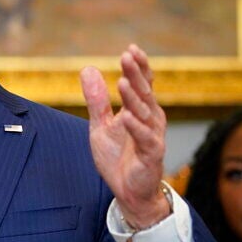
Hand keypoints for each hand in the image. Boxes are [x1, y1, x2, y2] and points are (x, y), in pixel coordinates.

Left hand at [80, 44, 169, 228]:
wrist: (128, 191)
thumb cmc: (118, 157)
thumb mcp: (100, 125)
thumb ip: (96, 100)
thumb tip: (87, 69)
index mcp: (140, 110)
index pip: (141, 83)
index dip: (138, 67)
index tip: (130, 50)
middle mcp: (150, 119)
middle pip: (144, 92)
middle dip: (136, 74)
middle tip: (127, 57)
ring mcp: (153, 136)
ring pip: (144, 113)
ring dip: (134, 98)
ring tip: (123, 82)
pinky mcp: (152, 154)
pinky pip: (145, 138)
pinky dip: (137, 128)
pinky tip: (128, 117)